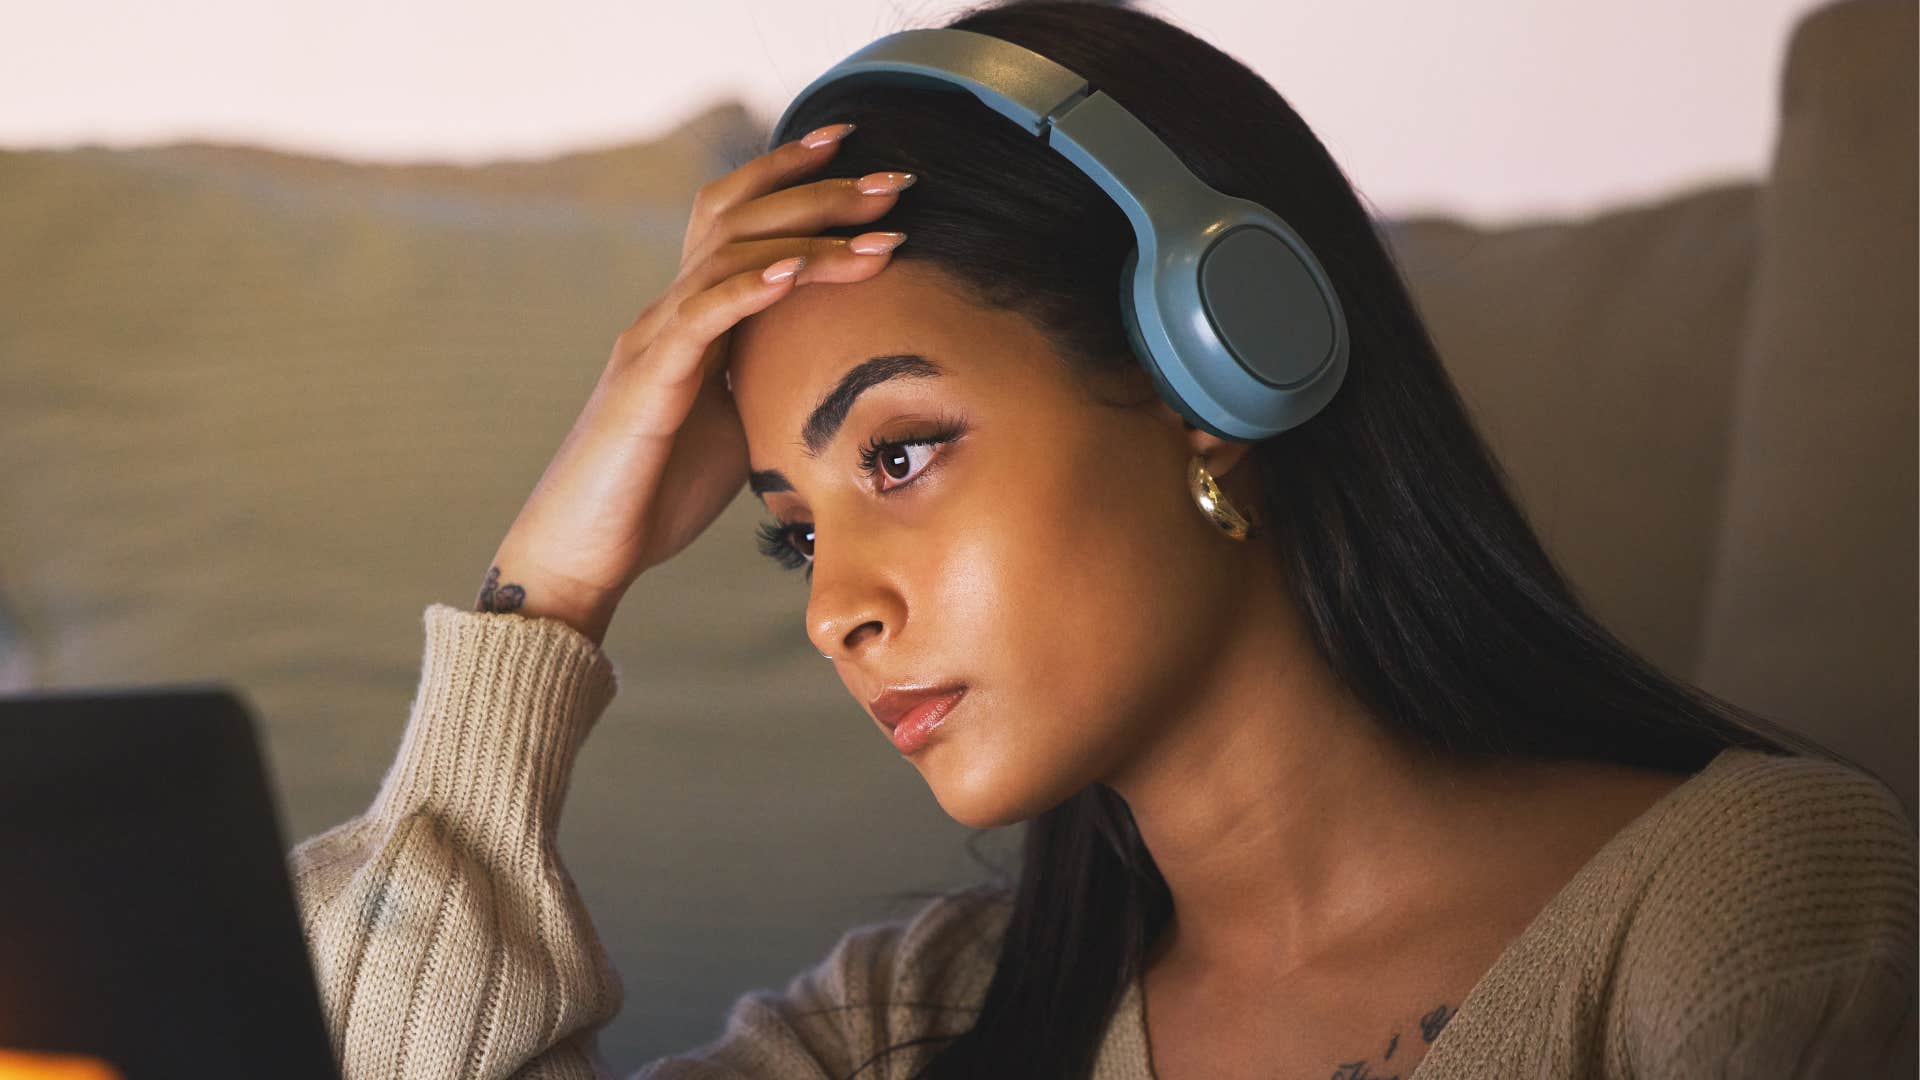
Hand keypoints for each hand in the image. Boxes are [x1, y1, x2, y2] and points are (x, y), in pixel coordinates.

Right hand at [480, 123, 912, 644]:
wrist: (585, 553)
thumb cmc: (658, 495)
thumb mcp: (737, 424)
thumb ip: (769, 381)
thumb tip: (838, 370)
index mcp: (693, 317)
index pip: (739, 218)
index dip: (792, 175)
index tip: (860, 152)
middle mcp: (669, 311)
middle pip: (741, 216)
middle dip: (822, 189)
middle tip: (897, 178)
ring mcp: (653, 339)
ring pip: (731, 255)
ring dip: (811, 237)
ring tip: (877, 227)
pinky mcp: (648, 381)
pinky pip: (702, 316)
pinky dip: (751, 288)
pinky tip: (798, 271)